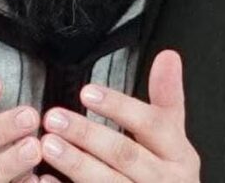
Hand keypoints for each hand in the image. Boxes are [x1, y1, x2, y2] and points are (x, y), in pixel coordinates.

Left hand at [38, 50, 199, 181]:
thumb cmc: (166, 173)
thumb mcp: (172, 136)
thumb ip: (168, 97)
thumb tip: (168, 55)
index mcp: (179, 155)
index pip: (151, 125)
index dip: (119, 107)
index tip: (86, 92)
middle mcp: (165, 181)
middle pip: (125, 155)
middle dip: (87, 135)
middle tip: (53, 118)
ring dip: (75, 164)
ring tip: (47, 145)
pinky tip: (45, 180)